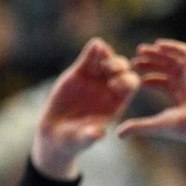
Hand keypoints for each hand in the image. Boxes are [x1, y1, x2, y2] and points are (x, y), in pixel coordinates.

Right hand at [32, 39, 138, 178]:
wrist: (55, 134)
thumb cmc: (73, 140)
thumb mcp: (81, 140)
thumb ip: (90, 136)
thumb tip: (99, 135)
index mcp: (116, 102)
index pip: (130, 86)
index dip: (126, 82)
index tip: (114, 84)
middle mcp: (108, 88)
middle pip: (123, 69)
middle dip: (118, 65)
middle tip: (108, 67)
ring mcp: (95, 78)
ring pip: (107, 59)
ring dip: (106, 54)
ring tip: (100, 51)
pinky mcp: (79, 72)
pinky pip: (89, 57)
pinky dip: (93, 50)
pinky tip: (94, 45)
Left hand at [117, 39, 185, 159]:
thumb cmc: (183, 127)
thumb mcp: (156, 125)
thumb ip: (138, 126)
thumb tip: (117, 134)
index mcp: (180, 96)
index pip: (162, 82)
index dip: (148, 77)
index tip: (133, 73)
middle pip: (166, 68)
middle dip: (149, 62)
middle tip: (133, 59)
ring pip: (173, 58)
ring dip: (157, 53)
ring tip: (140, 50)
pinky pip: (185, 51)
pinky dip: (172, 46)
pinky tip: (157, 45)